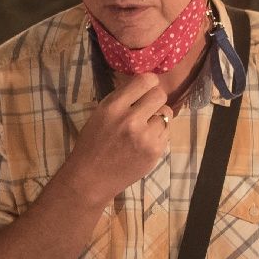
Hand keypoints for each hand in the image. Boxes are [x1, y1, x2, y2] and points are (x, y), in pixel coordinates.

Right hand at [63, 72, 171, 202]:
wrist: (91, 178)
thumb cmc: (92, 143)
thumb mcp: (100, 113)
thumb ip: (122, 98)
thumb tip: (145, 83)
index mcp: (113, 107)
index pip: (145, 80)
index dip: (149, 82)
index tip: (147, 87)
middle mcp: (131, 120)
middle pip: (160, 95)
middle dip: (155, 99)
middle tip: (148, 107)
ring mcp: (146, 137)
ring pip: (166, 113)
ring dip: (158, 117)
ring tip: (145, 126)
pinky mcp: (155, 151)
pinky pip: (167, 132)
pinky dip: (158, 133)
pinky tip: (145, 140)